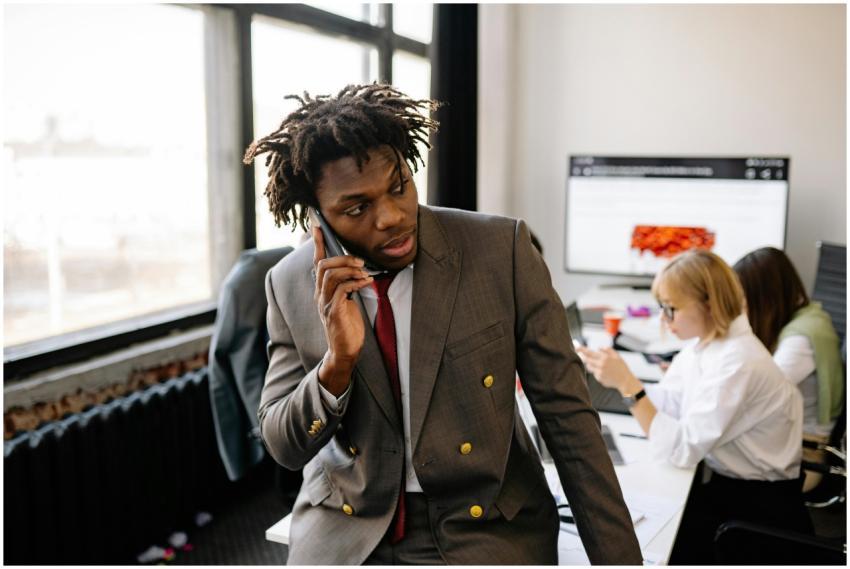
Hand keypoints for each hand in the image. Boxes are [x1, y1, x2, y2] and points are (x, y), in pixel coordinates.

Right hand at [313, 225, 373, 394]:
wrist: (345, 351)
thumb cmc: (348, 325)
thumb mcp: (347, 300)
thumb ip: (347, 284)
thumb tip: (356, 269)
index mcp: (322, 290)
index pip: (316, 262)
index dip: (318, 244)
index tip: (318, 227)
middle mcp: (319, 294)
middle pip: (323, 265)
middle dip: (342, 258)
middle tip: (360, 261)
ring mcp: (324, 303)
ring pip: (330, 275)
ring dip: (350, 269)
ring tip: (365, 272)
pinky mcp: (333, 312)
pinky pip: (341, 290)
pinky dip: (355, 282)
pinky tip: (366, 282)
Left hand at [576, 346, 640, 394]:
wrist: (625, 380)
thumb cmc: (621, 367)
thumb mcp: (617, 356)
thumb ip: (608, 350)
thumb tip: (599, 347)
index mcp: (605, 357)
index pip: (590, 352)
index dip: (582, 350)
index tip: (576, 347)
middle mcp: (601, 364)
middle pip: (587, 360)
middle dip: (584, 358)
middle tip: (584, 356)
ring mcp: (599, 372)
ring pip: (590, 367)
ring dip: (592, 365)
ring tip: (601, 366)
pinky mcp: (599, 378)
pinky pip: (594, 374)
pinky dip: (597, 372)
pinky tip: (605, 373)